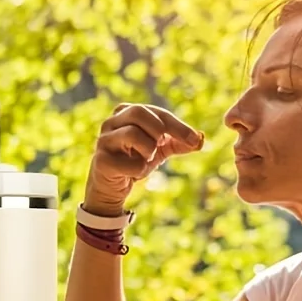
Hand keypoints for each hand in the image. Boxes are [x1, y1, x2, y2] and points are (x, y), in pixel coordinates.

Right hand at [85, 104, 204, 216]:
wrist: (112, 188)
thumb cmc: (134, 162)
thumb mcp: (160, 149)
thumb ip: (179, 142)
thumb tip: (200, 139)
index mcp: (125, 114)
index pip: (156, 112)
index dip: (178, 125)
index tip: (194, 139)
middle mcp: (110, 123)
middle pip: (138, 112)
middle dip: (159, 128)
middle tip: (164, 144)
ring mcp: (103, 141)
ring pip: (132, 134)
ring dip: (148, 149)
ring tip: (146, 158)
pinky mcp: (101, 161)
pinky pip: (130, 163)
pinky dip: (139, 170)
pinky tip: (133, 173)